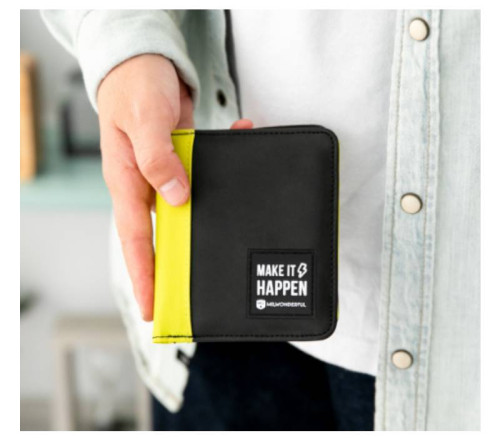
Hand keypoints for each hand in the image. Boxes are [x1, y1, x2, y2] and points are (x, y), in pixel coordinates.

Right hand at [97, 54, 251, 320]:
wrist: (146, 63)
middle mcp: (146, 184)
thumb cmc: (136, 87)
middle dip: (174, 267)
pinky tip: (244, 158)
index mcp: (128, 180)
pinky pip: (206, 177)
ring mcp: (166, 175)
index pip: (135, 238)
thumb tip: (176, 197)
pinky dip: (227, 173)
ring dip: (207, 226)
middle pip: (160, 235)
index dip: (145, 274)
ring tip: (227, 251)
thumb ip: (157, 158)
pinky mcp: (184, 163)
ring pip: (186, 212)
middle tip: (192, 297)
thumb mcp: (143, 120)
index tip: (153, 306)